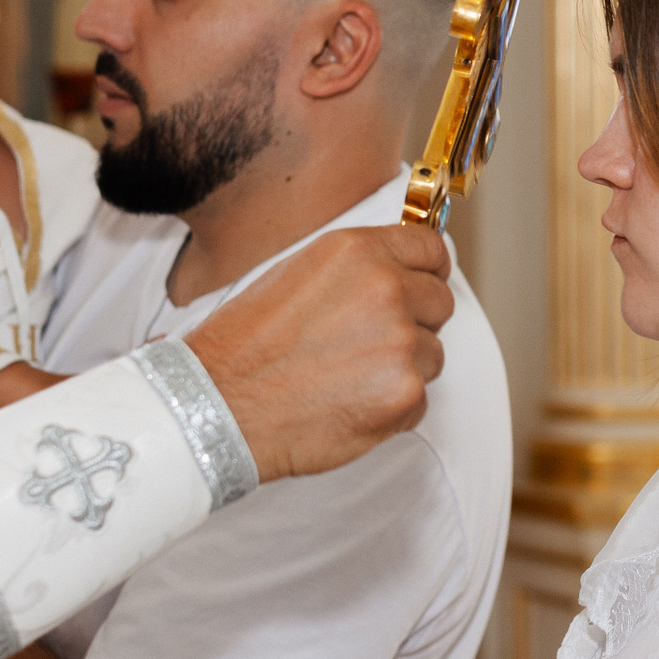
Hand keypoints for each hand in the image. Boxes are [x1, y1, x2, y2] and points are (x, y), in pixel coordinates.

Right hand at [185, 225, 452, 482]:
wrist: (218, 405)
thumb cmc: (244, 346)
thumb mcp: (297, 274)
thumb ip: (357, 269)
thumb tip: (396, 272)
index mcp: (359, 253)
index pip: (430, 249)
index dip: (428, 271)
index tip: (424, 283)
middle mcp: (386, 290)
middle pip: (440, 302)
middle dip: (416, 322)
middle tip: (370, 344)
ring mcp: (400, 343)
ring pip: (432, 354)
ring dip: (403, 368)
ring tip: (347, 378)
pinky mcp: (405, 394)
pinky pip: (420, 400)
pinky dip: (393, 409)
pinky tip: (348, 404)